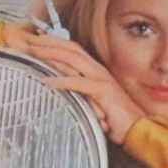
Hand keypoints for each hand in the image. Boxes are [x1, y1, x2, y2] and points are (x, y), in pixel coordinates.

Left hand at [0, 23, 147, 144]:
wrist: (137, 128)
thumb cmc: (117, 119)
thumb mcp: (94, 101)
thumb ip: (81, 92)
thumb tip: (63, 89)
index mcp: (97, 71)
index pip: (73, 49)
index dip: (55, 42)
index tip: (38, 39)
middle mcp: (98, 70)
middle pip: (70, 49)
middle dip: (49, 42)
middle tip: (30, 39)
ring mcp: (101, 79)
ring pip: (72, 60)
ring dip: (50, 54)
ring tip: (33, 52)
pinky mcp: (102, 91)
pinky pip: (77, 83)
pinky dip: (60, 80)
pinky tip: (45, 80)